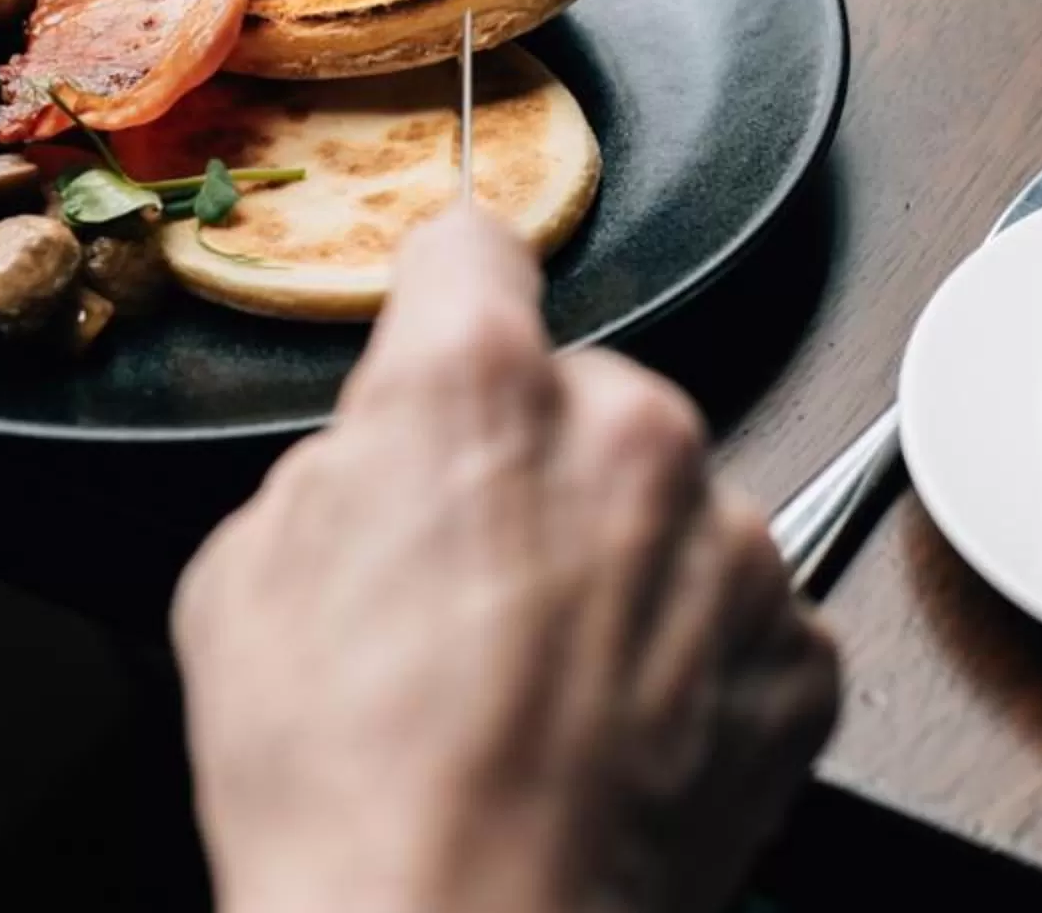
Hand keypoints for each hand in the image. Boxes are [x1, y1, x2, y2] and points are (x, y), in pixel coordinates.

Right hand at [174, 210, 838, 912]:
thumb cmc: (344, 793)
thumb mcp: (245, 578)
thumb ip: (342, 467)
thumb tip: (383, 457)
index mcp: (478, 385)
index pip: (476, 250)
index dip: (447, 297)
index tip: (451, 323)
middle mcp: (628, 434)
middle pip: (587, 396)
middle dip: (537, 467)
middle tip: (472, 592)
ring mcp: (730, 545)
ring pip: (672, 509)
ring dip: (623, 567)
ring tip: (540, 692)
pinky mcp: (796, 654)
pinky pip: (738, 618)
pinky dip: (689, 665)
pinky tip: (610, 738)